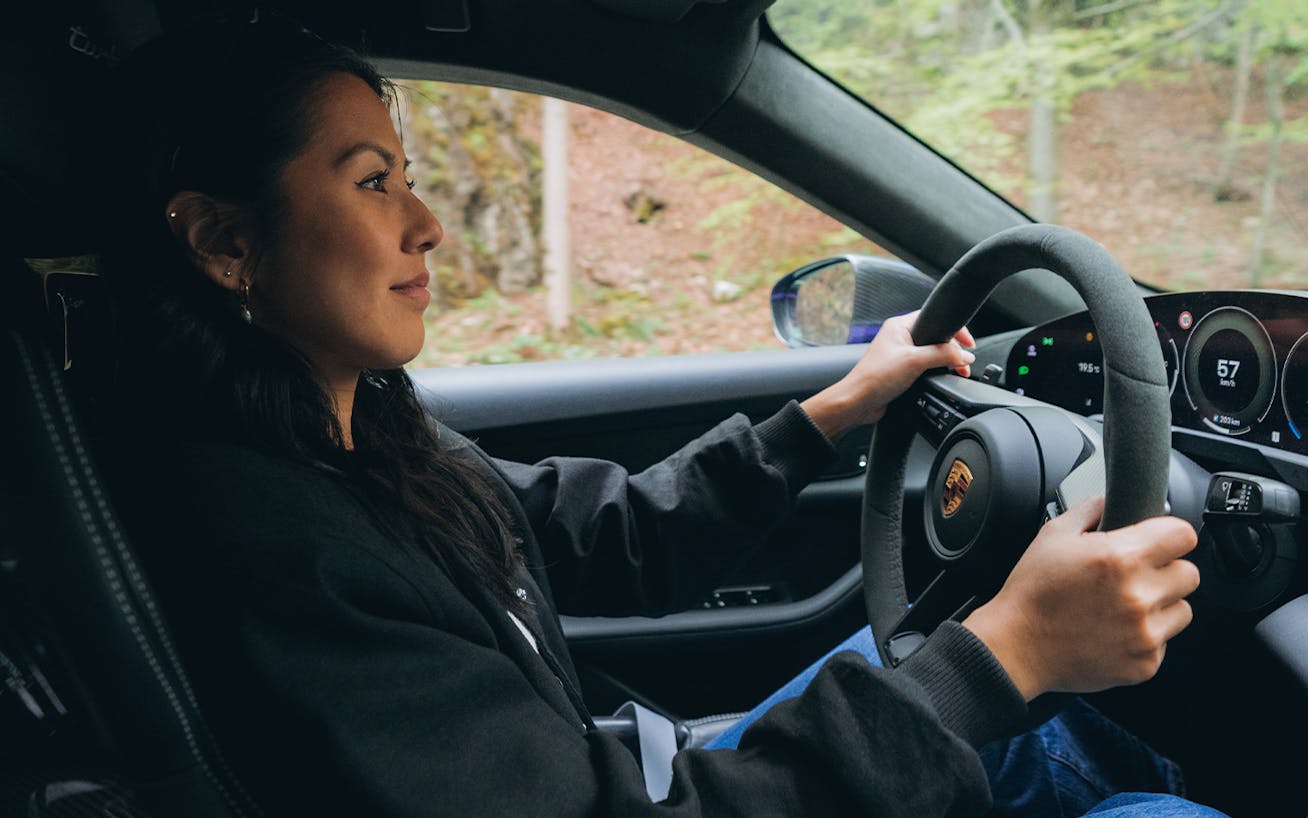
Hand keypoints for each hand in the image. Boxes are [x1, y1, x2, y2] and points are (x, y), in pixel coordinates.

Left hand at [800, 310, 974, 441]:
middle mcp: (899, 338)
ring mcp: (901, 355)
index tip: (968, 344)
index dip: (954, 330)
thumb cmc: (874, 378)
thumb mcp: (915, 361)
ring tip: (958, 371)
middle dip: (953, 350)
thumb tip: (964, 355)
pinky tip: (943, 379)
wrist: (858, 403)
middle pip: (936, 337)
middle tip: (964, 363)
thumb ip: (943, 355)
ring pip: (932, 354)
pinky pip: (925, 368)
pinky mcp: (902, 372)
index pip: (934, 318)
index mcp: (899, 325)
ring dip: (946, 362)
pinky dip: (937, 372)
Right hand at [962, 496, 1200, 700]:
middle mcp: (1139, 595)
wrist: (1016, 646)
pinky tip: (1115, 632)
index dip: (1170, 534)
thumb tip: (1109, 501)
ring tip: (1125, 607)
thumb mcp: (1052, 535)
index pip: (1183, 535)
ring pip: (1182, 610)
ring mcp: (1145, 633)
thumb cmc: (1031, 593)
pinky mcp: (1145, 663)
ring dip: (1161, 605)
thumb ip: (1089, 510)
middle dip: (1166, 571)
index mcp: (1120, 558)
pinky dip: (1146, 637)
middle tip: (1136, 576)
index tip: (1160, 541)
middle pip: (1189, 574)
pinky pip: (1164, 642)